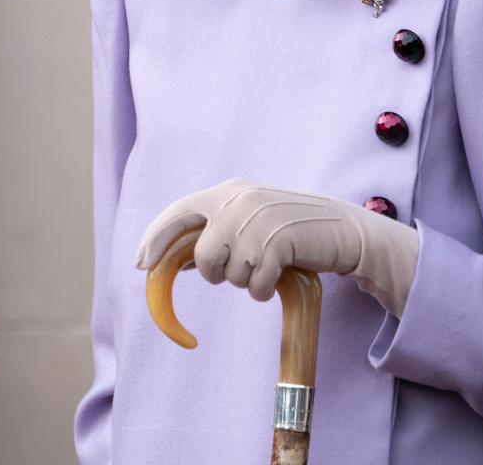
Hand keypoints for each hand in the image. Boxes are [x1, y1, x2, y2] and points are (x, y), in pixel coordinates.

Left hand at [134, 175, 418, 315]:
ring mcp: (259, 221)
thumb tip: (176, 260)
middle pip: (204, 256)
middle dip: (217, 273)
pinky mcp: (279, 243)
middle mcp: (240, 201)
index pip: (179, 212)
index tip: (141, 264)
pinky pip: (254, 287)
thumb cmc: (290, 228)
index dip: (155, 238)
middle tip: (241, 267)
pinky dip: (263, 289)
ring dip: (246, 281)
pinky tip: (279, 274)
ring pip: (229, 275)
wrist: (341, 227)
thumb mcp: (250, 219)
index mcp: (229, 191)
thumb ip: (216, 231)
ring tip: (268, 264)